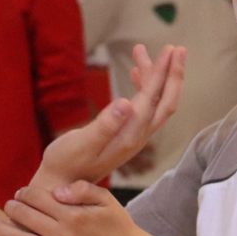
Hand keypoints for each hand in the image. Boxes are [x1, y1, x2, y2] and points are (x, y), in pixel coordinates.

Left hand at [0, 180, 149, 235]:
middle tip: (9, 205)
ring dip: (1, 230)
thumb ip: (82, 189)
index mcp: (73, 215)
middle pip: (25, 217)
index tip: (22, 192)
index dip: (26, 193)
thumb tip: (57, 191)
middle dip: (13, 208)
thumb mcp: (106, 200)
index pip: (38, 198)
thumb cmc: (118, 226)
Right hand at [34, 45, 184, 187]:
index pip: (153, 99)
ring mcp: (132, 138)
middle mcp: (136, 137)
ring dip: (153, 77)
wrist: (61, 187)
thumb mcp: (81, 143)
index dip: (163, 73)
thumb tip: (126, 102)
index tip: (170, 50)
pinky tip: (135, 74)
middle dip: (172, 74)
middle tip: (175, 48)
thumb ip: (104, 124)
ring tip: (141, 51)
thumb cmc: (65, 164)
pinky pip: (142, 108)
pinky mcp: (124, 137)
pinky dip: (142, 88)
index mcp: (129, 135)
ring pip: (153, 103)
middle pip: (164, 101)